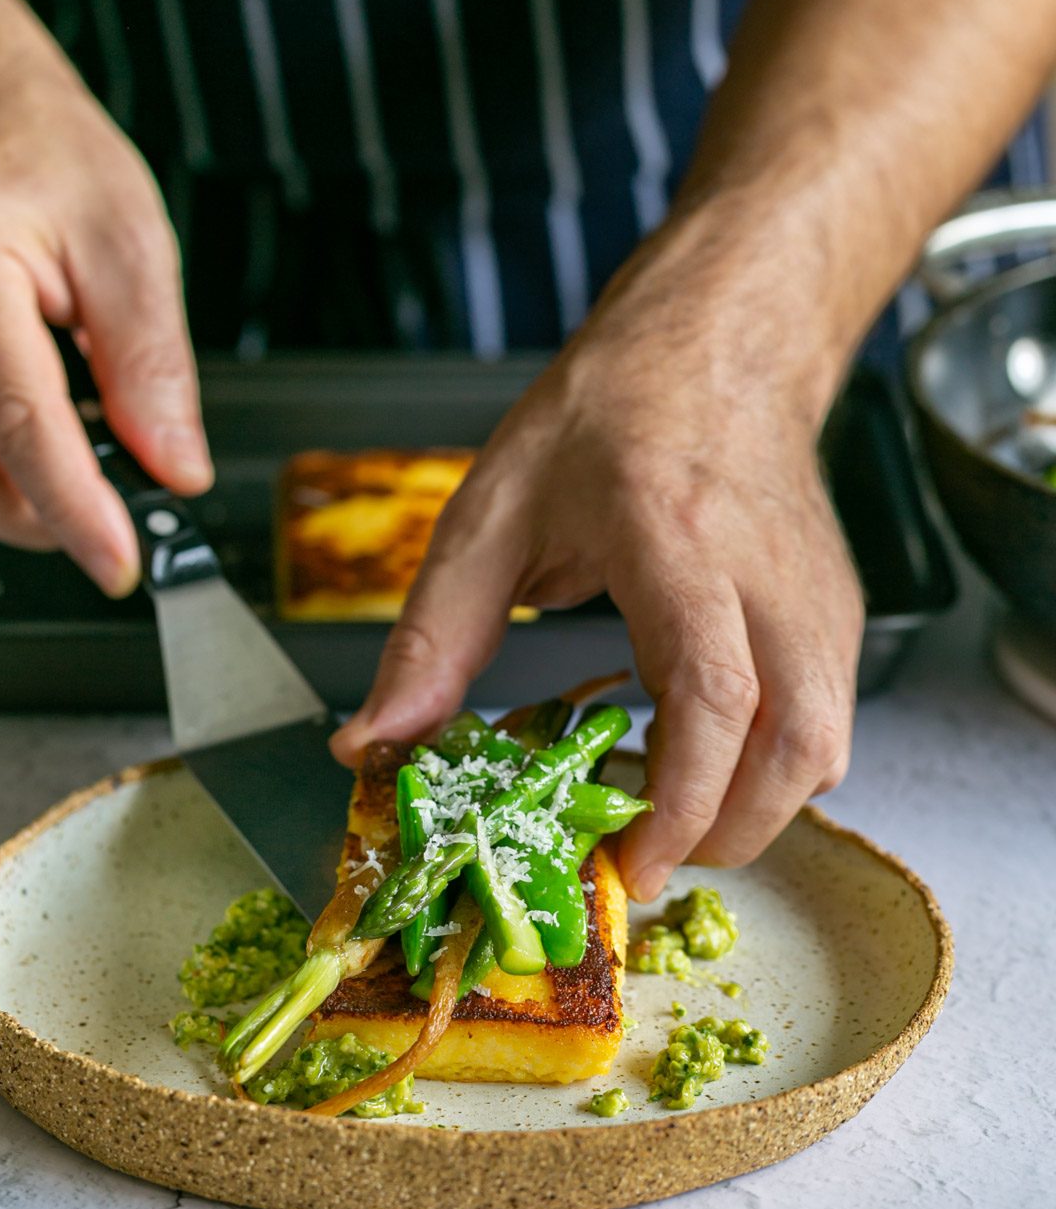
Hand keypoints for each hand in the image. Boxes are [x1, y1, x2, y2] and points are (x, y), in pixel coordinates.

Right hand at [0, 0, 210, 593]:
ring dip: (20, 488)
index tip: (124, 564)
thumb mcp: (129, 238)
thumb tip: (172, 469)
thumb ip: (151, 364)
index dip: (76, 513)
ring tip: (79, 422)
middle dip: (50, 516)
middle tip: (124, 502)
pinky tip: (29, 408)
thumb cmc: (37, 148)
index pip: (18, 426)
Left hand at [332, 223, 863, 898]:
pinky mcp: (836, 609)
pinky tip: (701, 758)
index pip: (713, 691)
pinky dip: (769, 767)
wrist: (715, 345)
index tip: (632, 863)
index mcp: (675, 538)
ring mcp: (818, 593)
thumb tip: (373, 745)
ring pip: (828, 745)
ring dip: (754, 809)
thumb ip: (431, 637)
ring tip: (668, 816)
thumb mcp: (490, 512)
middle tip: (643, 858)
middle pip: (798, 744)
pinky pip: (826, 719)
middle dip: (727, 833)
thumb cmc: (608, 416)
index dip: (682, 799)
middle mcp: (767, 572)